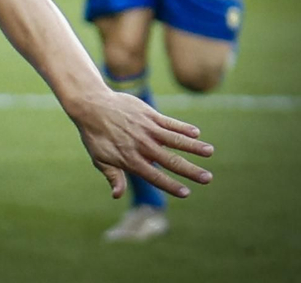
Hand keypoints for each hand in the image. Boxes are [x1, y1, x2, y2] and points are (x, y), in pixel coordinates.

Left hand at [69, 90, 213, 198]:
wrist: (91, 105)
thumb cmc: (95, 135)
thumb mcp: (100, 159)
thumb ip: (113, 176)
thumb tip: (116, 195)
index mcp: (130, 159)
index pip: (154, 176)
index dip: (170, 185)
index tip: (186, 193)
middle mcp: (141, 145)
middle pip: (170, 160)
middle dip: (190, 170)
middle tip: (208, 178)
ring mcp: (146, 129)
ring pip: (174, 139)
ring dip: (193, 146)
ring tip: (209, 152)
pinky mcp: (148, 114)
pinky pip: (169, 122)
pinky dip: (183, 127)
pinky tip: (196, 133)